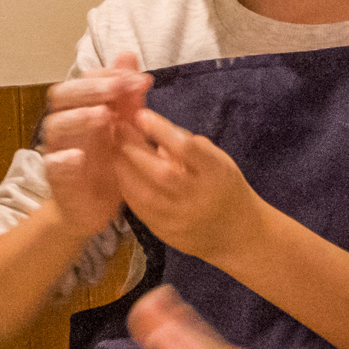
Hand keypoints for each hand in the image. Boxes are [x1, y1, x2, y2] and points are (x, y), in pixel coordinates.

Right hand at [37, 52, 149, 233]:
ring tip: (104, 116)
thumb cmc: (108, 165)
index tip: (138, 78)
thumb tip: (129, 55)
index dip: (108, 74)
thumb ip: (127, 96)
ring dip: (79, 117)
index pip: (84, 79)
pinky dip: (63, 159)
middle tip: (120, 88)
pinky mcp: (56, 179)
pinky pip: (52, 165)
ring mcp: (58, 150)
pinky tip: (80, 157)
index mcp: (80, 109)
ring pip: (55, 125)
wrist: (92, 209)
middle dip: (92, 88)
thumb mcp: (124, 129)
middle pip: (63, 94)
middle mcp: (65, 125)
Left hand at [113, 106, 262, 263]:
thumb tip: (148, 123)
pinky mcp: (165, 233)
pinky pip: (139, 209)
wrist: (236, 233)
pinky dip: (126, 188)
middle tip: (117, 128)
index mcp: (216, 172)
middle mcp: (199, 197)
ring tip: (113, 149)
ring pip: (144, 193)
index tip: (140, 114)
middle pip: (161, 172)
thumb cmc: (224, 186)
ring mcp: (181, 218)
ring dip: (123, 168)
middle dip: (133, 148)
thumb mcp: (217, 159)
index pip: (187, 149)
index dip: (161, 131)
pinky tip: (120, 173)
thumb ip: (185, 143)